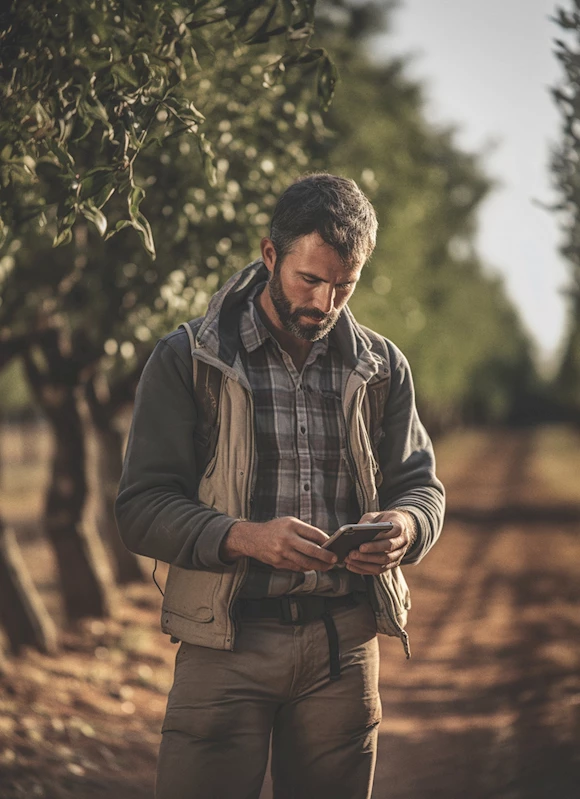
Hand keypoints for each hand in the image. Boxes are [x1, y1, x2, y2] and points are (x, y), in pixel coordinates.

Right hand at [222, 516, 337, 571]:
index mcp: (291, 525)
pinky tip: (313, 567)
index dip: (327, 541)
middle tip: (334, 559)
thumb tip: (324, 542)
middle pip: (312, 550)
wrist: (252, 538)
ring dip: (319, 566)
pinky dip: (307, 568)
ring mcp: (282, 552)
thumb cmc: (274, 529)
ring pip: (305, 562)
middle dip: (326, 556)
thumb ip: (305, 531)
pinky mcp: (278, 562)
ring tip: (327, 566)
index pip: (314, 534)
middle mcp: (287, 538)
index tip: (334, 545)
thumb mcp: (289, 523)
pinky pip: (297, 567)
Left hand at [344, 510, 415, 575]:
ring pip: (383, 563)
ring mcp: (399, 554)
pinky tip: (352, 565)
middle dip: (368, 555)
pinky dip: (364, 569)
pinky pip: (380, 570)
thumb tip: (354, 532)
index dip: (377, 542)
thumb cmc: (384, 519)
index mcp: (400, 527)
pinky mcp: (393, 563)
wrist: (398, 525)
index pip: (390, 536)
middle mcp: (402, 542)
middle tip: (352, 553)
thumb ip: (366, 522)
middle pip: (386, 553)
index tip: (361, 546)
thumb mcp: (375, 515)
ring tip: (350, 559)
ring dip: (365, 563)